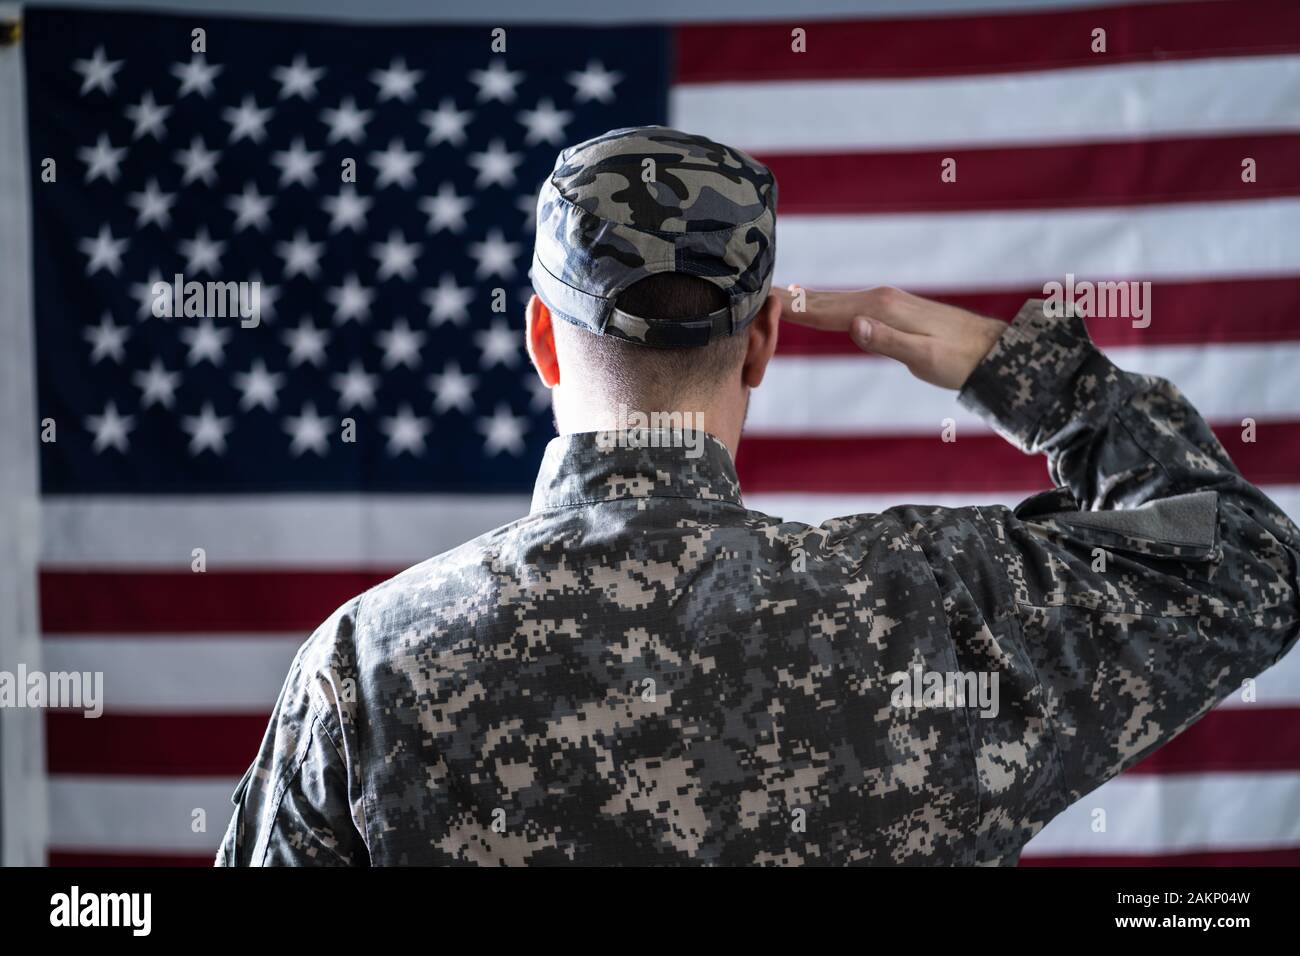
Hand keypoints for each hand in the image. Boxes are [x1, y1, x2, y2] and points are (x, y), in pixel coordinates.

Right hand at [775, 285, 1006, 389]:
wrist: (992, 351)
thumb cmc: (959, 360)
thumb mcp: (924, 358)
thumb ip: (887, 341)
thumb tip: (853, 326)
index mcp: (879, 309)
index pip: (822, 309)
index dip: (787, 307)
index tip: (753, 299)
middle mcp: (877, 298)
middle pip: (820, 299)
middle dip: (783, 298)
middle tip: (743, 292)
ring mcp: (883, 301)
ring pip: (830, 300)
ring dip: (798, 300)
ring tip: (765, 296)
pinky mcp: (888, 309)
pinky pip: (843, 306)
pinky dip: (818, 306)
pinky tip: (809, 306)